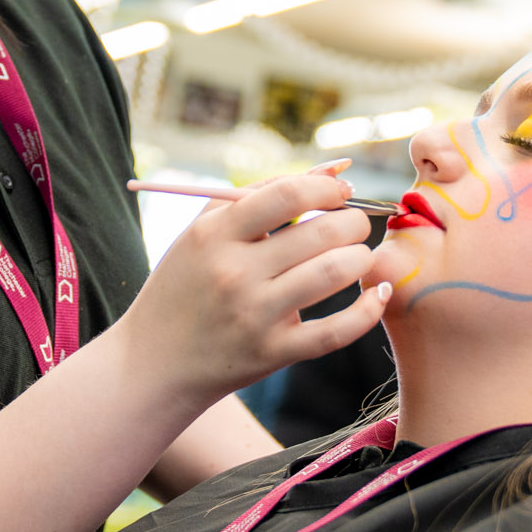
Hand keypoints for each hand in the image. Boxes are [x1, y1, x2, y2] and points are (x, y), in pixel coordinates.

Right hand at [110, 170, 388, 410]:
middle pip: (319, 233)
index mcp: (214, 235)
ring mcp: (255, 316)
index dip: (327, 188)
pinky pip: (336, 331)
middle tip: (356, 225)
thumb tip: (336, 168)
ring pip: (332, 274)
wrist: (155, 362)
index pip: (287, 195)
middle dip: (353, 222)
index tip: (342, 192)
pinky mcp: (273, 353)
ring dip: (362, 259)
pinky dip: (367, 309)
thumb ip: (264, 193)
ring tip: (360, 256)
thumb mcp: (204, 232)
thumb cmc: (186, 285)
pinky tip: (376, 293)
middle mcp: (234, 273)